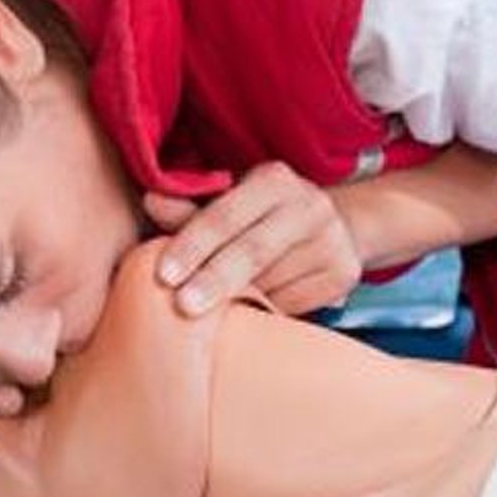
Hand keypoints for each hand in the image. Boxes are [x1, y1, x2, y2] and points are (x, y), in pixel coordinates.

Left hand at [145, 162, 363, 316]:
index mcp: (273, 180)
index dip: (192, 245)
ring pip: (272, 283)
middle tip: (183, 307)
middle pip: (253, 251)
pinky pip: (293, 303)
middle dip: (214, 281)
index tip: (164, 275)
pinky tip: (250, 313)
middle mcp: (309, 205)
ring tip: (209, 315)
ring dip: (237, 302)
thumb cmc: (257, 220)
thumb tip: (151, 201)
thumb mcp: (226, 208)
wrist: (329, 229)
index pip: (225, 215)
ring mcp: (332, 240)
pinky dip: (265, 313)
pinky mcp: (345, 273)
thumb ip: (188, 212)